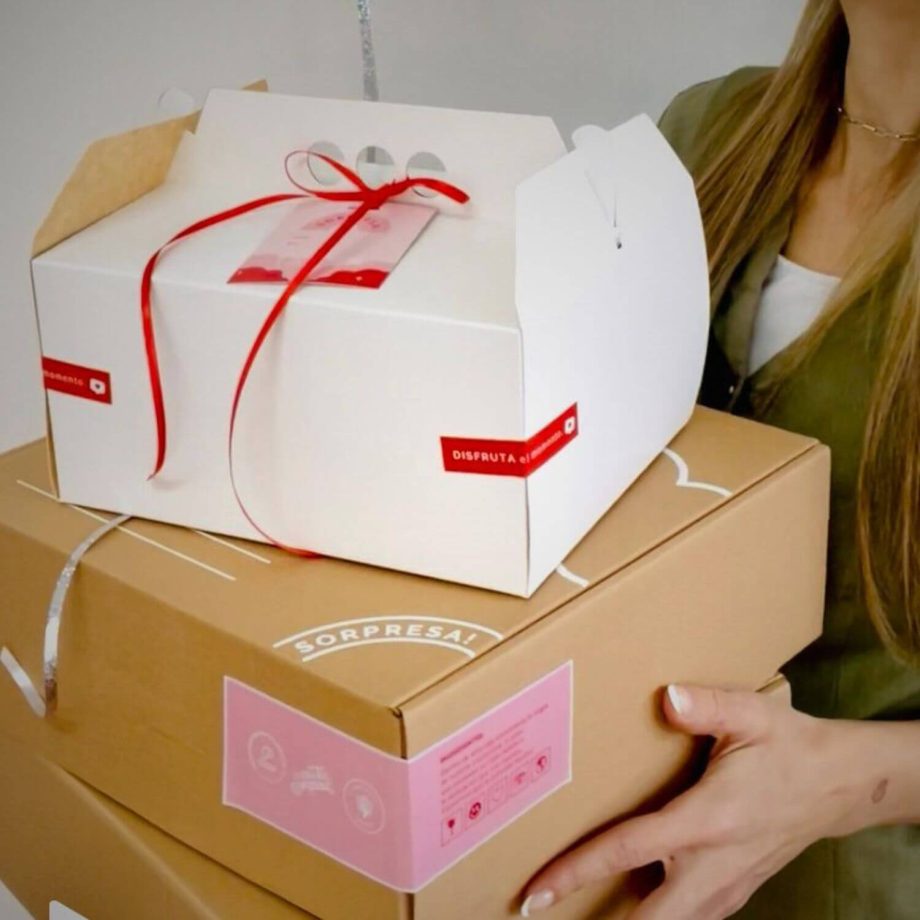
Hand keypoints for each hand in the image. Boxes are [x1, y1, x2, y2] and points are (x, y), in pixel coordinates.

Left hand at [519, 684, 869, 918]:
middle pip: (649, 918)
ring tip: (580, 912)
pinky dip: (659, 917)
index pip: (627, 851)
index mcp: (706, 820)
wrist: (841, 785)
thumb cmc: (791, 748)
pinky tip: (634, 901)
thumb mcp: (752, 715)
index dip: (577, 872)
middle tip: (546, 914)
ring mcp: (726, 884)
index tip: (538, 891)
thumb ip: (707, 705)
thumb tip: (667, 696)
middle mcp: (713, 864)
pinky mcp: (734, 889)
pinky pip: (690, 917)